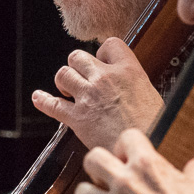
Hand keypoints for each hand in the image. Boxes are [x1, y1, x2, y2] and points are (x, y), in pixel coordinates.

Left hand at [30, 39, 163, 149]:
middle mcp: (105, 78)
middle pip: (77, 56)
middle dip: (77, 66)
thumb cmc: (154, 127)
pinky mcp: (77, 118)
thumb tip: (128, 85)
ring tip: (68, 90)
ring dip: (63, 81)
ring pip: (63, 74)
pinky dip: (43, 101)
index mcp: (128, 70)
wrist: (146, 149)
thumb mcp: (152, 95)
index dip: (103, 53)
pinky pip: (52, 105)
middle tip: (83, 78)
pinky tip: (39, 98)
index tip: (102, 63)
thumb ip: (134, 84)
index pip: (110, 44)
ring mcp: (88, 97)